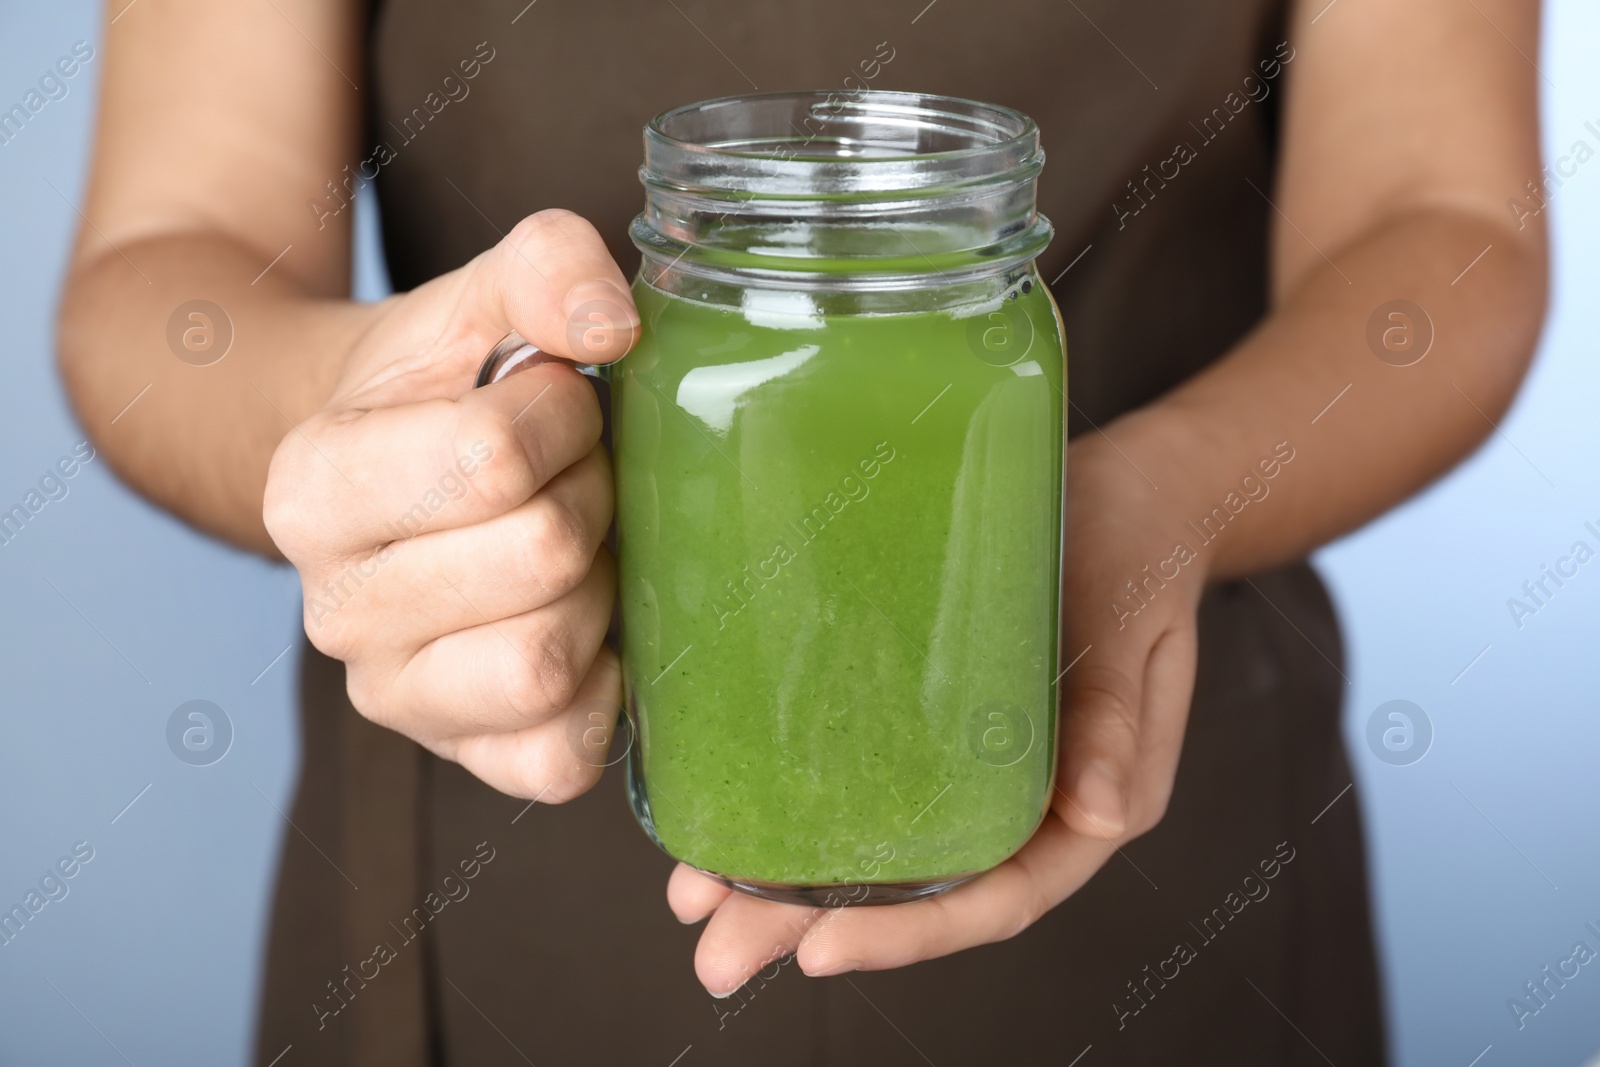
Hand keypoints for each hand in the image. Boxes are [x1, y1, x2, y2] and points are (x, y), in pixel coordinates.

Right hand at [263, 210, 637, 800]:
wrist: (407, 483)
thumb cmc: (447, 393)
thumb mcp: (477, 303)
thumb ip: (543, 267)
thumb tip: (612, 328)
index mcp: (312, 489)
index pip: (489, 458)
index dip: (561, 416)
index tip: (553, 403)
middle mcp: (334, 611)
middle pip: (539, 556)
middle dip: (588, 497)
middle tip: (574, 478)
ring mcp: (396, 699)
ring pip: (548, 660)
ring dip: (599, 590)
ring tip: (577, 551)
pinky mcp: (466, 760)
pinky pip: (563, 752)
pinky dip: (604, 689)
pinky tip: (587, 628)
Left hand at [667, 419, 1206, 991]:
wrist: (1125, 492)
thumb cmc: (1139, 554)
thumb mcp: (1135, 627)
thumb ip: (1120, 721)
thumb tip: (1103, 815)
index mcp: (1085, 805)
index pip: (998, 896)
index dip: (912, 932)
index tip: (821, 948)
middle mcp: (1020, 803)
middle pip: (918, 889)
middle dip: (813, 925)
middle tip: (719, 958)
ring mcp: (966, 762)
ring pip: (878, 841)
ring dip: (784, 878)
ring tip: (695, 900)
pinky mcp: (927, 715)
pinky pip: (861, 771)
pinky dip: (794, 794)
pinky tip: (729, 805)